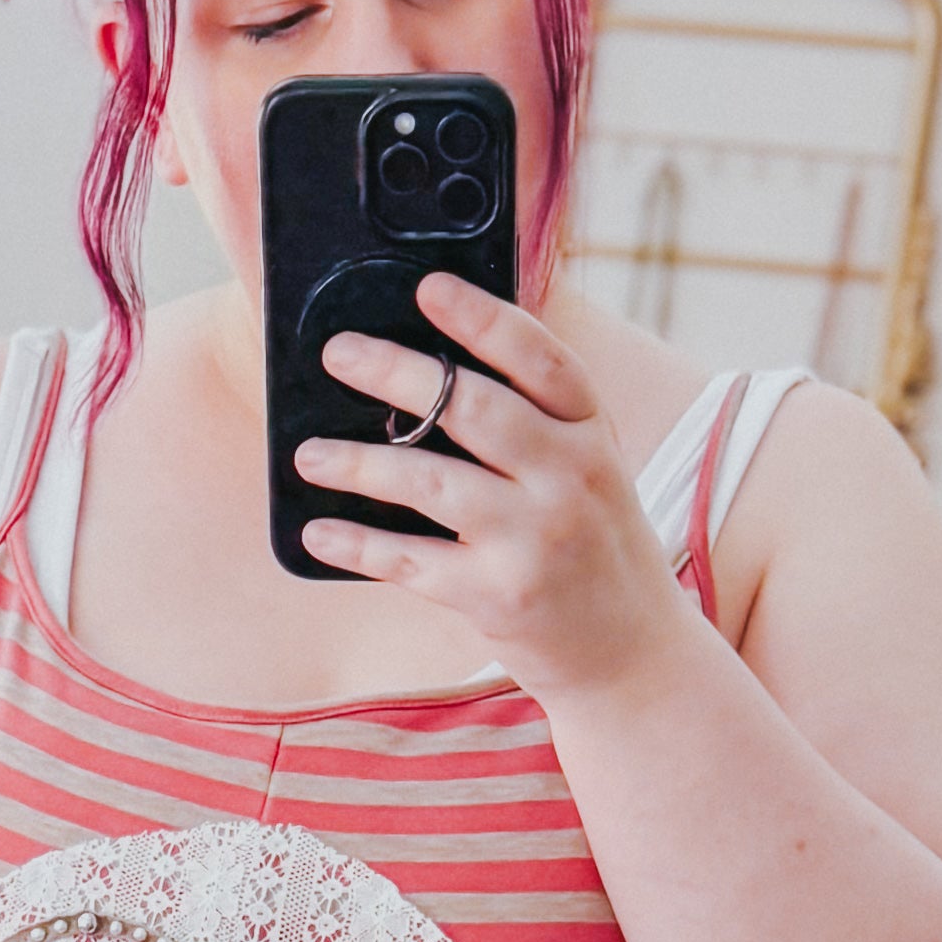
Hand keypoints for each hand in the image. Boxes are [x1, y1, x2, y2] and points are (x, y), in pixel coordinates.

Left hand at [296, 270, 695, 703]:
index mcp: (592, 432)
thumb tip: (428, 376)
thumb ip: (536, 424)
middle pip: (474, 409)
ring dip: (359, 464)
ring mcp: (535, 539)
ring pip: (430, 484)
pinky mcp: (500, 597)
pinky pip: (412, 562)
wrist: (633, 654)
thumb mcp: (589, 471)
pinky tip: (319, 532)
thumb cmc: (592, 547)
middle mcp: (570, 478)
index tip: (429, 288)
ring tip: (308, 453)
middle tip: (338, 352)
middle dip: (397, 374)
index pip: (539, 359)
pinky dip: (358, 546)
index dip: (483, 318)